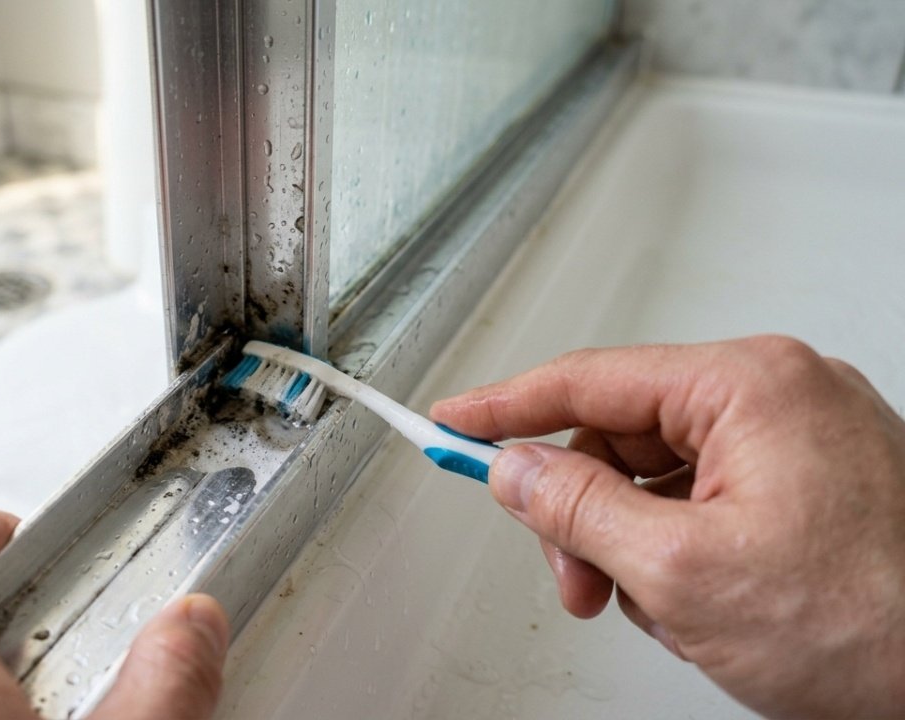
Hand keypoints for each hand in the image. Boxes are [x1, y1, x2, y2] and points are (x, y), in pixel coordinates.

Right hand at [431, 336, 904, 718]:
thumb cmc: (874, 625)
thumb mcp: (683, 572)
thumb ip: (578, 510)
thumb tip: (514, 469)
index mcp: (751, 386)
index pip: (590, 381)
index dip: (505, 407)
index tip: (451, 422)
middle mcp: (779, 395)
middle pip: (622, 436)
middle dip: (585, 514)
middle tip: (574, 579)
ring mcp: (800, 439)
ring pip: (659, 475)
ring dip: (633, 545)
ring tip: (659, 608)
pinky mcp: (810, 483)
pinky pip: (704, 498)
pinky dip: (679, 550)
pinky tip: (700, 605)